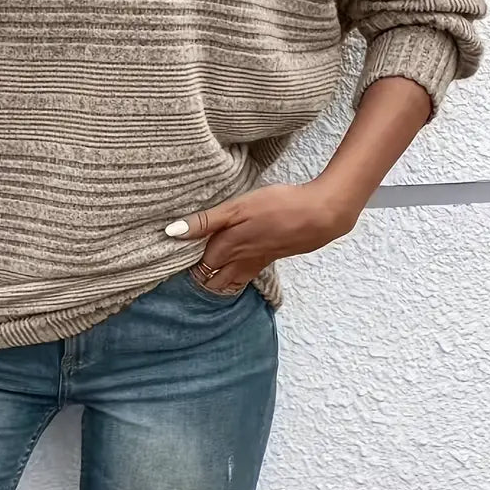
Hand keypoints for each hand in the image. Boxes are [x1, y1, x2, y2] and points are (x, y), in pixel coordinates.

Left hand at [164, 180, 362, 292]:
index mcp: (228, 246)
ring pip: (231, 280)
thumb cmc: (277, 206)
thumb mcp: (237, 209)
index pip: (200, 263)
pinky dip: (235, 279)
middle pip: (214, 279)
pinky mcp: (272, 256)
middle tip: (181, 279)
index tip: (170, 265)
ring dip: (217, 283)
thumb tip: (172, 232)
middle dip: (200, 281)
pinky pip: (247, 274)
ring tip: (203, 283)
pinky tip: (234, 276)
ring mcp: (258, 260)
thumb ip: (206, 221)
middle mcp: (241, 259)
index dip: (185, 264)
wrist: (319, 216)